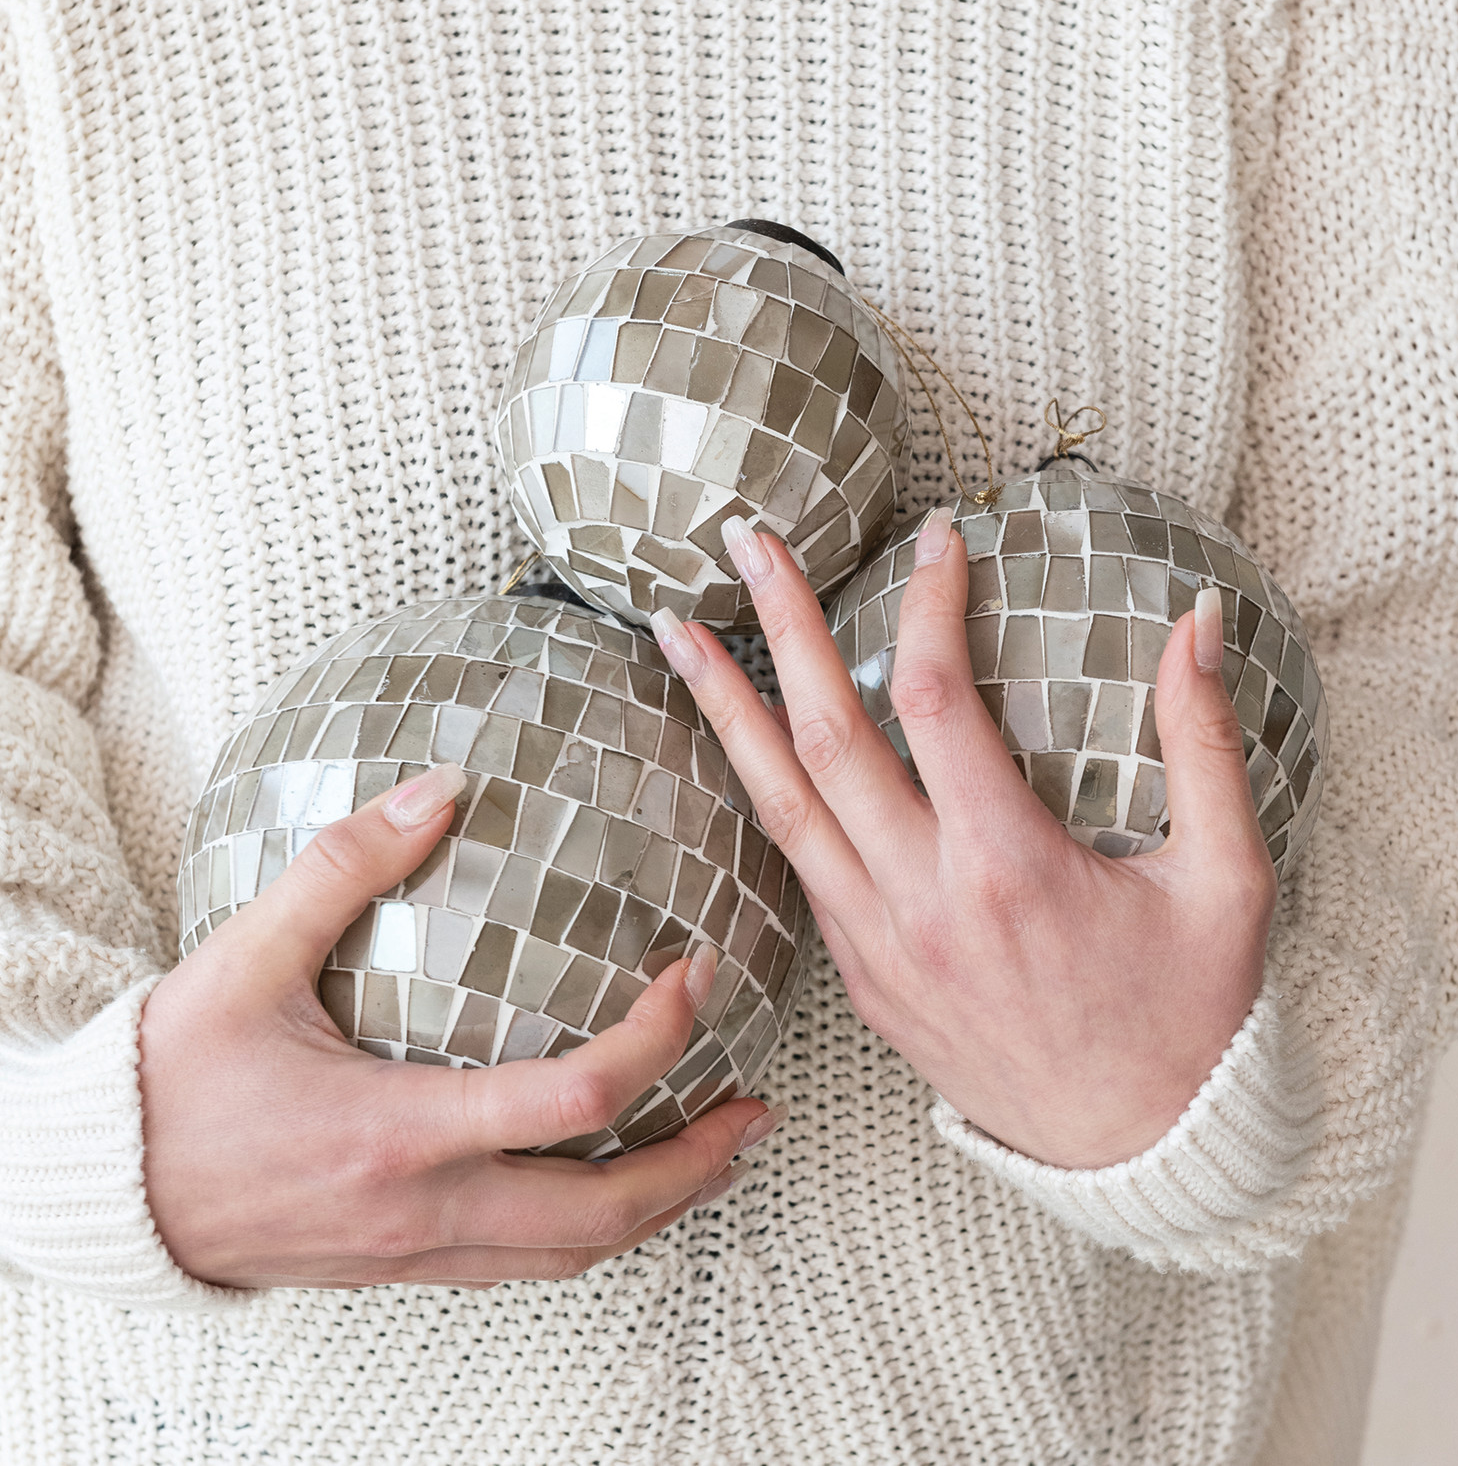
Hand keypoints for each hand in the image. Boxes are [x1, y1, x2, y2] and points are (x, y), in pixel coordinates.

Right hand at [140, 764, 781, 1288]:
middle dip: (698, 1161)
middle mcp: (423, 1208)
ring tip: (723, 1155)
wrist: (106, 1194)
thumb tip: (440, 786)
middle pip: (603, 1213)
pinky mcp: (407, 1264)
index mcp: (396, 1132)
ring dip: (664, 1205)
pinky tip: (617, 1188)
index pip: (571, 1103)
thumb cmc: (171, 1081)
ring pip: (574, 1254)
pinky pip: (528, 1264)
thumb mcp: (244, 960)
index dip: (656, 1040)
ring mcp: (419, 1251)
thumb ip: (342, 868)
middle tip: (759, 1108)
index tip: (696, 974)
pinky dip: (596, 1230)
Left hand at [648, 510, 1275, 1168]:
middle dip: (778, 627)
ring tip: (677, 634)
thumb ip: (1204, 744)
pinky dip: (761, 796)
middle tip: (742, 542)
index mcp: (1007, 866)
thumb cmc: (1190, 1014)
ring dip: (724, 710)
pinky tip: (740, 746)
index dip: (926, 603)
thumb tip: (1197, 623)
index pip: (933, 699)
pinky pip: (795, 869)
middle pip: (823, 737)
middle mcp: (921, 901)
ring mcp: (876, 945)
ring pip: (778, 806)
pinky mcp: (861, 978)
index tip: (935, 538)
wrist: (1139, 1152)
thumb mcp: (1228, 880)